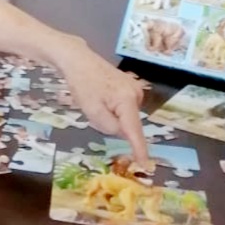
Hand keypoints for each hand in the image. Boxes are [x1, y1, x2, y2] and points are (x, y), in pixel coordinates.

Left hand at [54, 37, 148, 161]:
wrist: (79, 60)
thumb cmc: (83, 84)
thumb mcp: (92, 110)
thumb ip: (109, 126)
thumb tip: (123, 132)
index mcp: (128, 100)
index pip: (135, 131)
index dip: (139, 149)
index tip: (145, 164)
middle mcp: (137, 95)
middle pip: (127, 123)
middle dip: (112, 123)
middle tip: (94, 108)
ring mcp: (135, 89)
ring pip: (124, 116)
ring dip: (110, 115)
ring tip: (96, 99)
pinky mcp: (130, 87)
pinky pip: (123, 108)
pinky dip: (112, 108)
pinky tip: (101, 97)